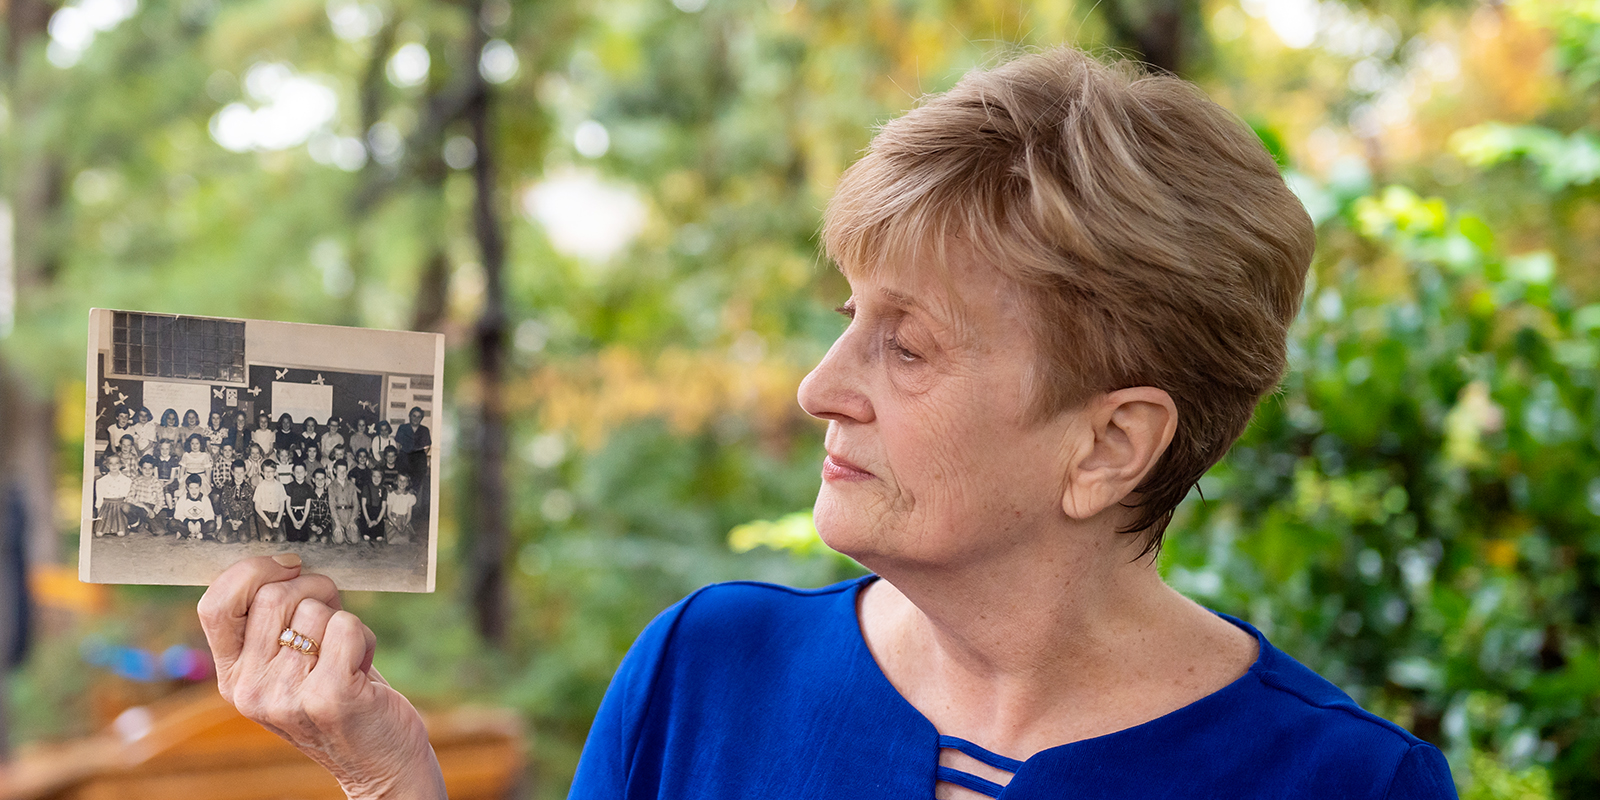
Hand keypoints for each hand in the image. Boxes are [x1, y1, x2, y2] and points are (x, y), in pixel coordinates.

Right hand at [197, 556, 446, 799]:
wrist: (378, 762)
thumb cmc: (340, 696)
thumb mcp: (290, 664)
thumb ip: (272, 624)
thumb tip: (283, 560)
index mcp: (232, 676)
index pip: (215, 603)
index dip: (252, 571)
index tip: (289, 567)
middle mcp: (249, 689)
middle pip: (273, 596)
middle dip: (315, 589)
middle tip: (332, 617)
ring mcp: (286, 697)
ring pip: (315, 610)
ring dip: (343, 621)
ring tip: (347, 658)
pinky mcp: (328, 697)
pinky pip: (347, 627)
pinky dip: (365, 638)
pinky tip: (363, 670)